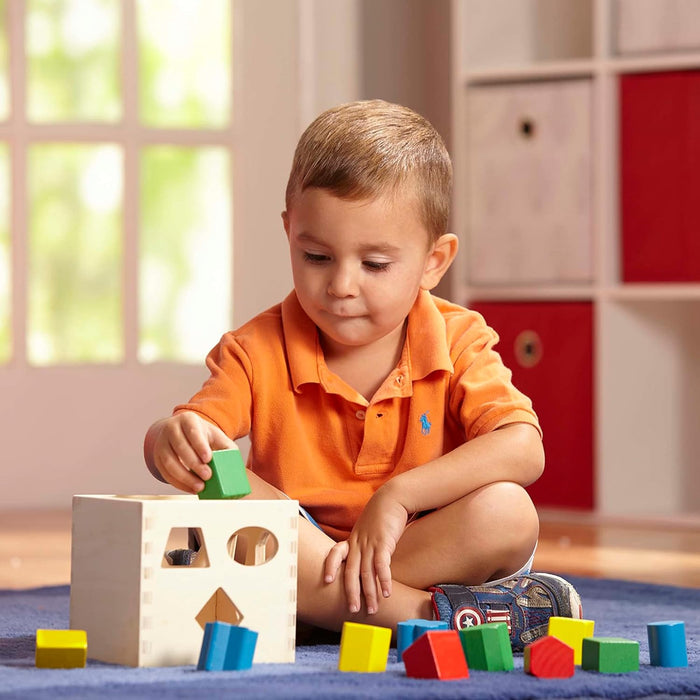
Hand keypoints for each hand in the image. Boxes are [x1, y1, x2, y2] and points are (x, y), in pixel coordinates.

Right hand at [146, 412, 234, 492]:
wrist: (180, 432)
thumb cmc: (201, 435)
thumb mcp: (215, 435)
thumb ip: (226, 446)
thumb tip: (234, 462)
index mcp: (188, 420)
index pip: (193, 431)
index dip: (200, 445)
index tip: (208, 458)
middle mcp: (171, 429)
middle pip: (180, 447)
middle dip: (194, 464)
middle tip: (207, 476)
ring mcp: (161, 443)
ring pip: (169, 461)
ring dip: (184, 477)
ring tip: (199, 486)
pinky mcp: (157, 458)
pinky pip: (164, 473)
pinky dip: (178, 483)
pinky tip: (190, 488)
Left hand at [323, 485, 407, 614]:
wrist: (393, 498)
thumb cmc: (381, 515)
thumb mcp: (367, 529)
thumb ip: (362, 544)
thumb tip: (363, 560)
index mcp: (352, 540)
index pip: (336, 553)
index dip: (331, 566)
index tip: (327, 581)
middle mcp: (358, 543)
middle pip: (351, 571)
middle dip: (351, 592)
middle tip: (352, 610)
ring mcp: (370, 543)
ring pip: (366, 572)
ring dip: (369, 593)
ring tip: (373, 609)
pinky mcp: (384, 543)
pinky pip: (382, 565)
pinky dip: (384, 580)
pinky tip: (387, 593)